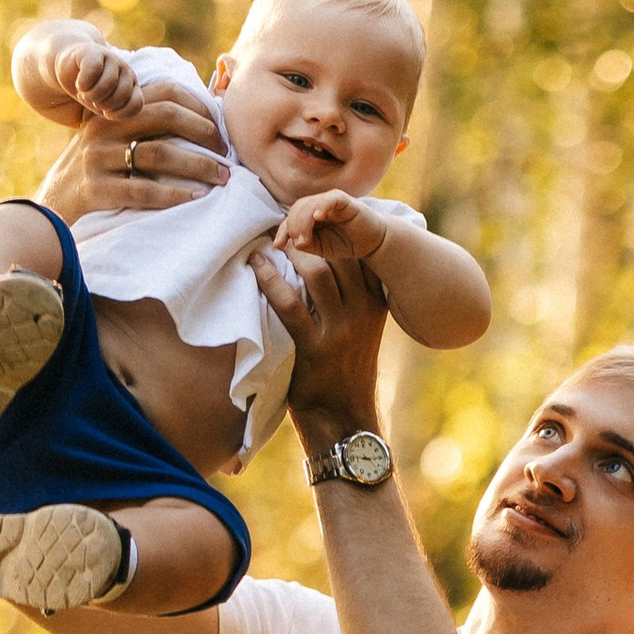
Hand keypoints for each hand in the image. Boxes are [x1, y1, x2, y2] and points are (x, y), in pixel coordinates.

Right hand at [33, 85, 229, 218]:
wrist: (53, 203)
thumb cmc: (98, 171)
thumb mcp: (112, 138)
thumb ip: (143, 125)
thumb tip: (203, 120)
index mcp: (114, 111)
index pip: (163, 91)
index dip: (197, 105)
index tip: (220, 128)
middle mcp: (105, 128)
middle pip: (164, 116)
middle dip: (203, 133)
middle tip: (227, 154)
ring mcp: (98, 157)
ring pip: (159, 154)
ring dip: (198, 166)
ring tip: (223, 178)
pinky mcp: (95, 189)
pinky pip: (143, 189)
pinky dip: (175, 194)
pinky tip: (197, 198)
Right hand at [46, 28, 140, 116]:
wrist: (68, 67)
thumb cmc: (89, 91)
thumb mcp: (104, 107)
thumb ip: (117, 114)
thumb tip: (115, 124)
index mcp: (132, 86)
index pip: (136, 105)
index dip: (117, 113)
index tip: (105, 112)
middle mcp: (126, 71)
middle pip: (121, 95)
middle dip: (102, 104)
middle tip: (91, 100)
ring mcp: (111, 59)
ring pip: (108, 84)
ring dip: (91, 95)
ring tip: (84, 92)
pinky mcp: (93, 52)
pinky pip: (93, 70)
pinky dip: (83, 84)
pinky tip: (79, 84)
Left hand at [254, 193, 392, 441]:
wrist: (344, 419)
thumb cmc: (346, 370)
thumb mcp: (364, 328)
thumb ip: (353, 295)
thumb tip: (327, 253)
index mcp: (377, 304)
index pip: (360, 253)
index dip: (335, 228)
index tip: (312, 214)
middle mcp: (364, 314)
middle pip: (340, 255)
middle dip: (312, 232)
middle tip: (285, 219)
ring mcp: (340, 332)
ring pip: (317, 272)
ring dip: (290, 251)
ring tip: (271, 239)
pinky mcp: (314, 349)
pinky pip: (288, 304)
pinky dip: (269, 279)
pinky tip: (255, 265)